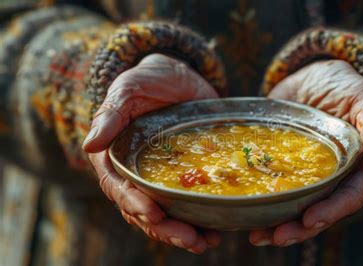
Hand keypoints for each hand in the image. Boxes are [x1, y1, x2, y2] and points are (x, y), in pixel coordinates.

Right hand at [83, 54, 219, 252]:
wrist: (180, 79)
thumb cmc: (150, 80)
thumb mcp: (131, 88)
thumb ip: (112, 113)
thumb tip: (89, 145)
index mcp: (116, 156)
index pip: (119, 187)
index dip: (134, 203)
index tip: (153, 214)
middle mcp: (135, 174)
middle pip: (143, 210)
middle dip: (165, 228)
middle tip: (190, 240)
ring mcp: (160, 179)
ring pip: (165, 215)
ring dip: (182, 232)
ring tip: (204, 242)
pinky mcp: (183, 179)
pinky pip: (186, 205)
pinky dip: (198, 221)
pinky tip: (216, 232)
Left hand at [250, 60, 362, 245]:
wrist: (311, 77)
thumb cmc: (343, 84)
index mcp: (358, 165)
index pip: (349, 195)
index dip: (332, 210)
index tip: (310, 220)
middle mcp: (334, 177)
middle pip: (321, 210)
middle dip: (300, 228)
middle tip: (276, 237)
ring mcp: (309, 176)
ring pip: (298, 208)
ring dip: (280, 226)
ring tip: (257, 237)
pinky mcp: (286, 171)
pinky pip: (277, 193)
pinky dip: (265, 207)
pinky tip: (248, 218)